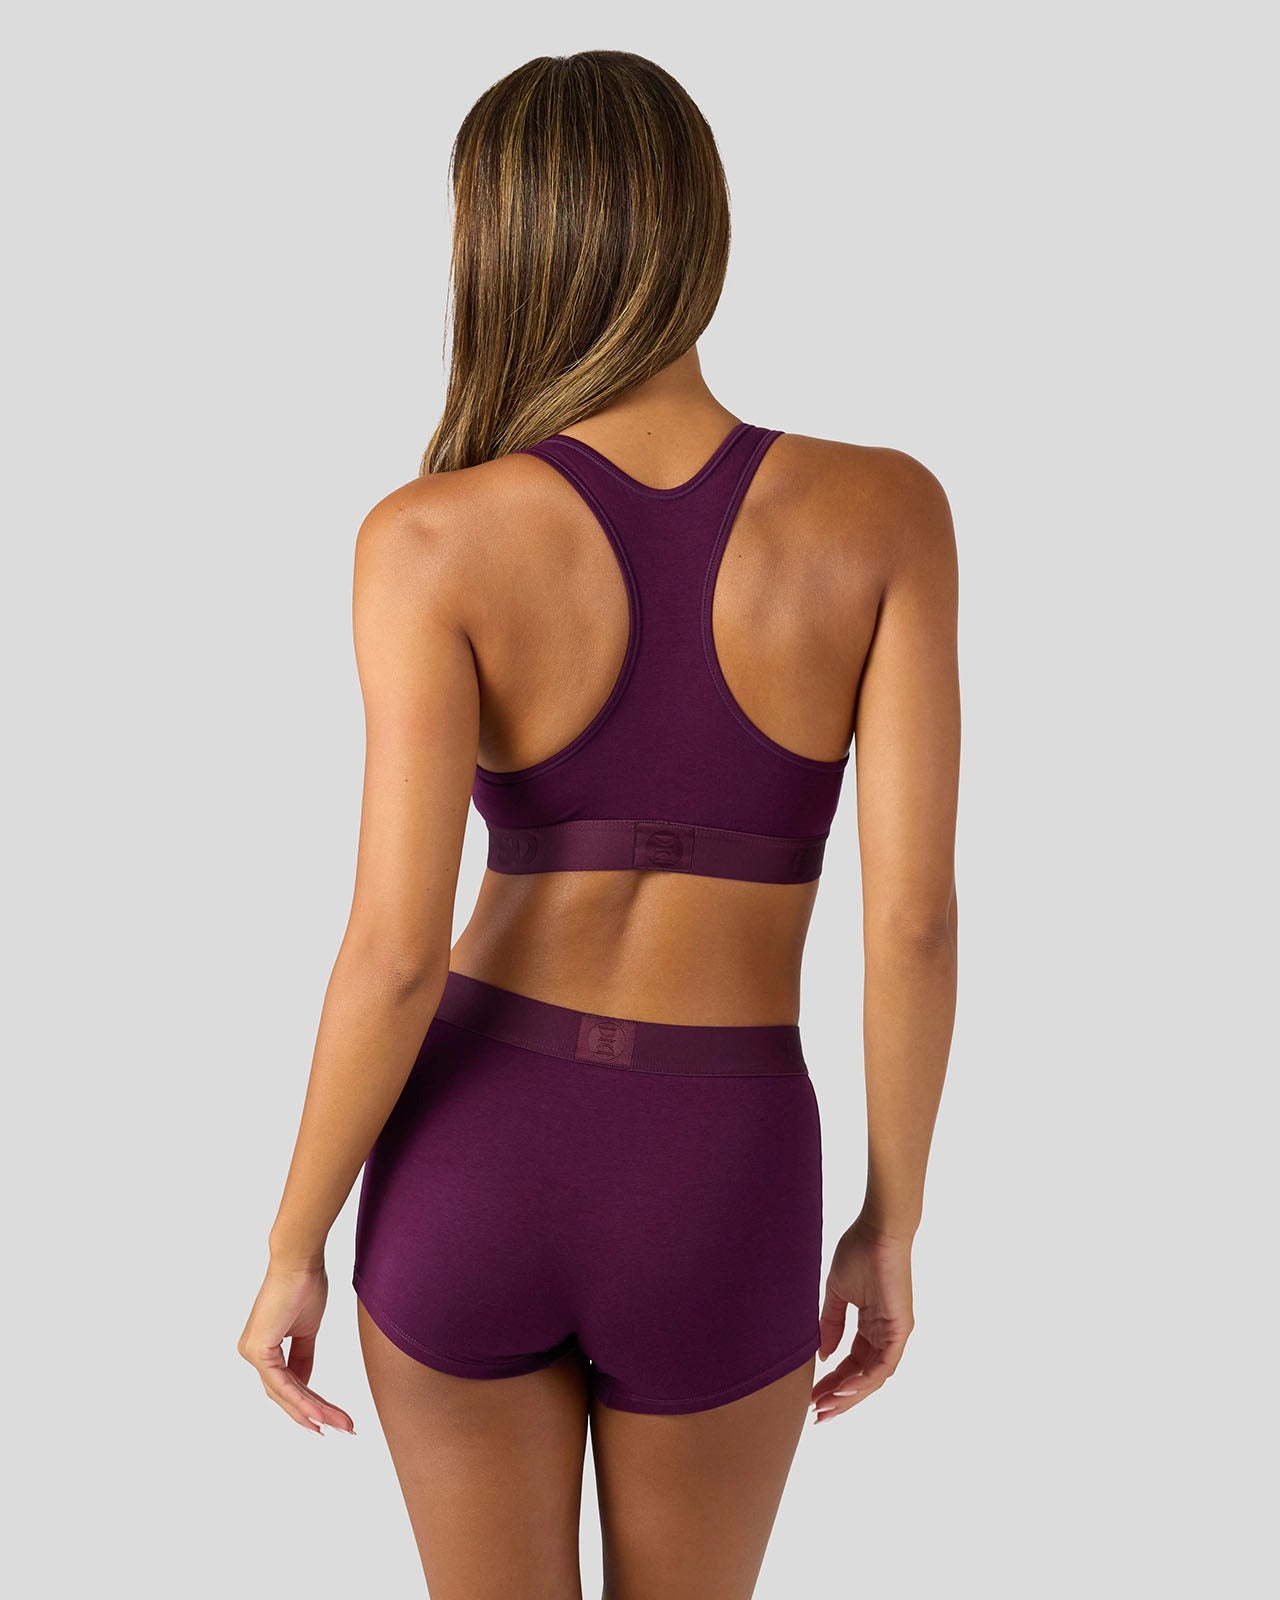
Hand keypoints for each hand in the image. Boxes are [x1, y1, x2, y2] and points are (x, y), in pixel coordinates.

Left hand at [238, 1261, 355, 1434]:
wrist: (300, 1261)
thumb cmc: (305, 1285)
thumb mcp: (307, 1329)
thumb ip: (303, 1356)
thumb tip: (305, 1382)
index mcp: (263, 1347)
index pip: (287, 1383)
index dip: (310, 1402)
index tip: (331, 1418)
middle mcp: (253, 1352)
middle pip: (286, 1394)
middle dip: (315, 1414)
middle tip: (342, 1428)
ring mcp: (253, 1353)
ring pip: (286, 1394)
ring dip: (316, 1411)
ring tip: (342, 1424)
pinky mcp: (259, 1350)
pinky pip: (283, 1384)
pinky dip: (304, 1400)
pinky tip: (321, 1414)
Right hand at [810, 1217, 914, 1422]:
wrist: (877, 1230)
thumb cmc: (858, 1252)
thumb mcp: (838, 1294)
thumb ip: (831, 1324)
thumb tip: (824, 1356)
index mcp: (871, 1326)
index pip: (852, 1364)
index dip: (832, 1382)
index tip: (811, 1396)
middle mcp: (885, 1335)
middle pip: (862, 1377)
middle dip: (839, 1398)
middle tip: (816, 1414)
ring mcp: (895, 1334)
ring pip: (873, 1378)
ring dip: (848, 1396)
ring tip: (825, 1407)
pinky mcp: (900, 1329)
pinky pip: (883, 1366)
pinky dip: (863, 1381)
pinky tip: (842, 1389)